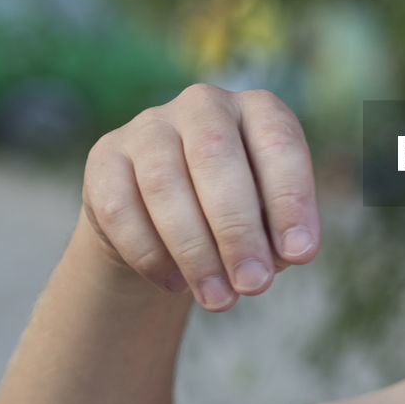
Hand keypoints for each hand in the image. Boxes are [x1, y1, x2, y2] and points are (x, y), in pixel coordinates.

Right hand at [81, 84, 319, 310]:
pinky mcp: (105, 157)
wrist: (168, 217)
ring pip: (164, 184)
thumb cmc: (239, 214)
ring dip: (195, 251)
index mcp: (259, 109)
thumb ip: (277, 235)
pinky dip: (150, 254)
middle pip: (216, 158)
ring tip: (219, 298)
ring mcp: (149, 126)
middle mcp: (204, 105)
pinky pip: (119, 207)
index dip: (291, 200)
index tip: (299, 255)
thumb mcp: (270, 219)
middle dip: (238, 230)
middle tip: (255, 285)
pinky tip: (176, 284)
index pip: (279, 143)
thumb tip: (275, 261)